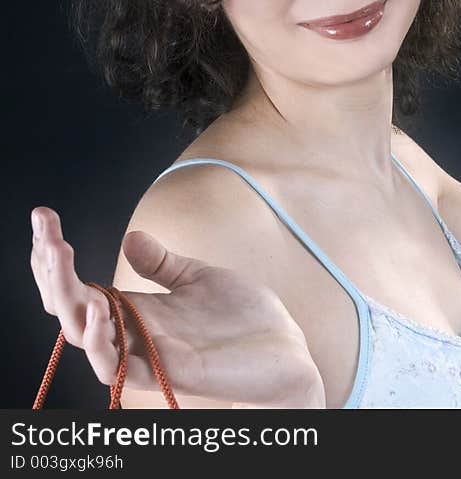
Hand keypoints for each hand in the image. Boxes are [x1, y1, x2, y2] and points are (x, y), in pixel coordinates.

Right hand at [30, 207, 324, 407]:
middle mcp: (137, 334)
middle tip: (47, 237)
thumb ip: (163, 265)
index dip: (55, 259)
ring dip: (70, 307)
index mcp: (139, 310)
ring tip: (64, 269)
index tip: (44, 218)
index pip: (80, 288)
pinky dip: (103, 343)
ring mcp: (152, 355)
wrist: (287, 348)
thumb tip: (129, 237)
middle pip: (73, 312)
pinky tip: (97, 310)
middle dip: (52, 274)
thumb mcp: (200, 279)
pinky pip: (122, 368)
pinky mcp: (173, 372)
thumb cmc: (246, 317)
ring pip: (89, 342)